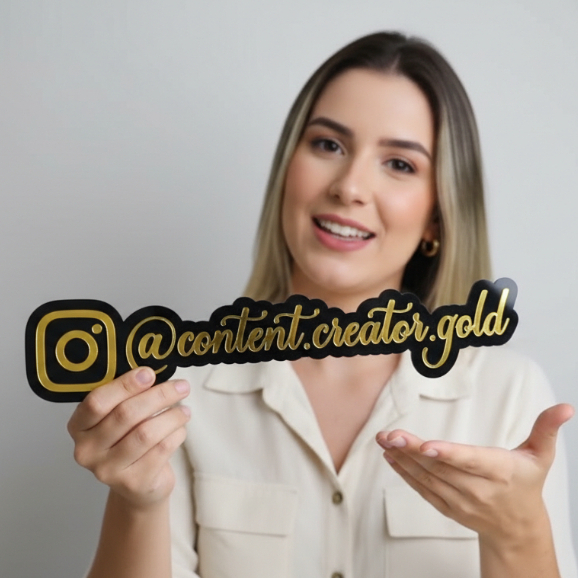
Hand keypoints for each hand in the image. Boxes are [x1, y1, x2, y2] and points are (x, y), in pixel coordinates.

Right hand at [67, 367, 190, 509]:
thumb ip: (127, 397)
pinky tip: (180, 430)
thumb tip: (150, 374)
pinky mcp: (133, 483)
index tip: (149, 373)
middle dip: (158, 396)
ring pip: (146, 433)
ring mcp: (108, 470)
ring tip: (185, 410)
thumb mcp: (119, 417)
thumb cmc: (129, 440)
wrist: (138, 485)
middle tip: (182, 386)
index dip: (125, 385)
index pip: (97, 402)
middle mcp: (87, 450)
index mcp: (79, 426)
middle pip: (126, 415)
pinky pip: (161, 450)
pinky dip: (176, 435)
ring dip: (172, 416)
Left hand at [375, 404, 573, 543]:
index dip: (448, 454)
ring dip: (402, 458)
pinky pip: (422, 489)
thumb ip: (546, 429)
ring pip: (427, 478)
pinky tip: (390, 457)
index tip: (427, 445)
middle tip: (389, 434)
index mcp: (498, 472)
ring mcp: (459, 500)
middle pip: (440, 467)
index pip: (470, 461)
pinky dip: (405, 473)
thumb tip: (565, 407)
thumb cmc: (526, 484)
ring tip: (383, 439)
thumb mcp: (541, 456)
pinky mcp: (447, 506)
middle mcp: (476, 489)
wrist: (517, 527)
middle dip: (412, 450)